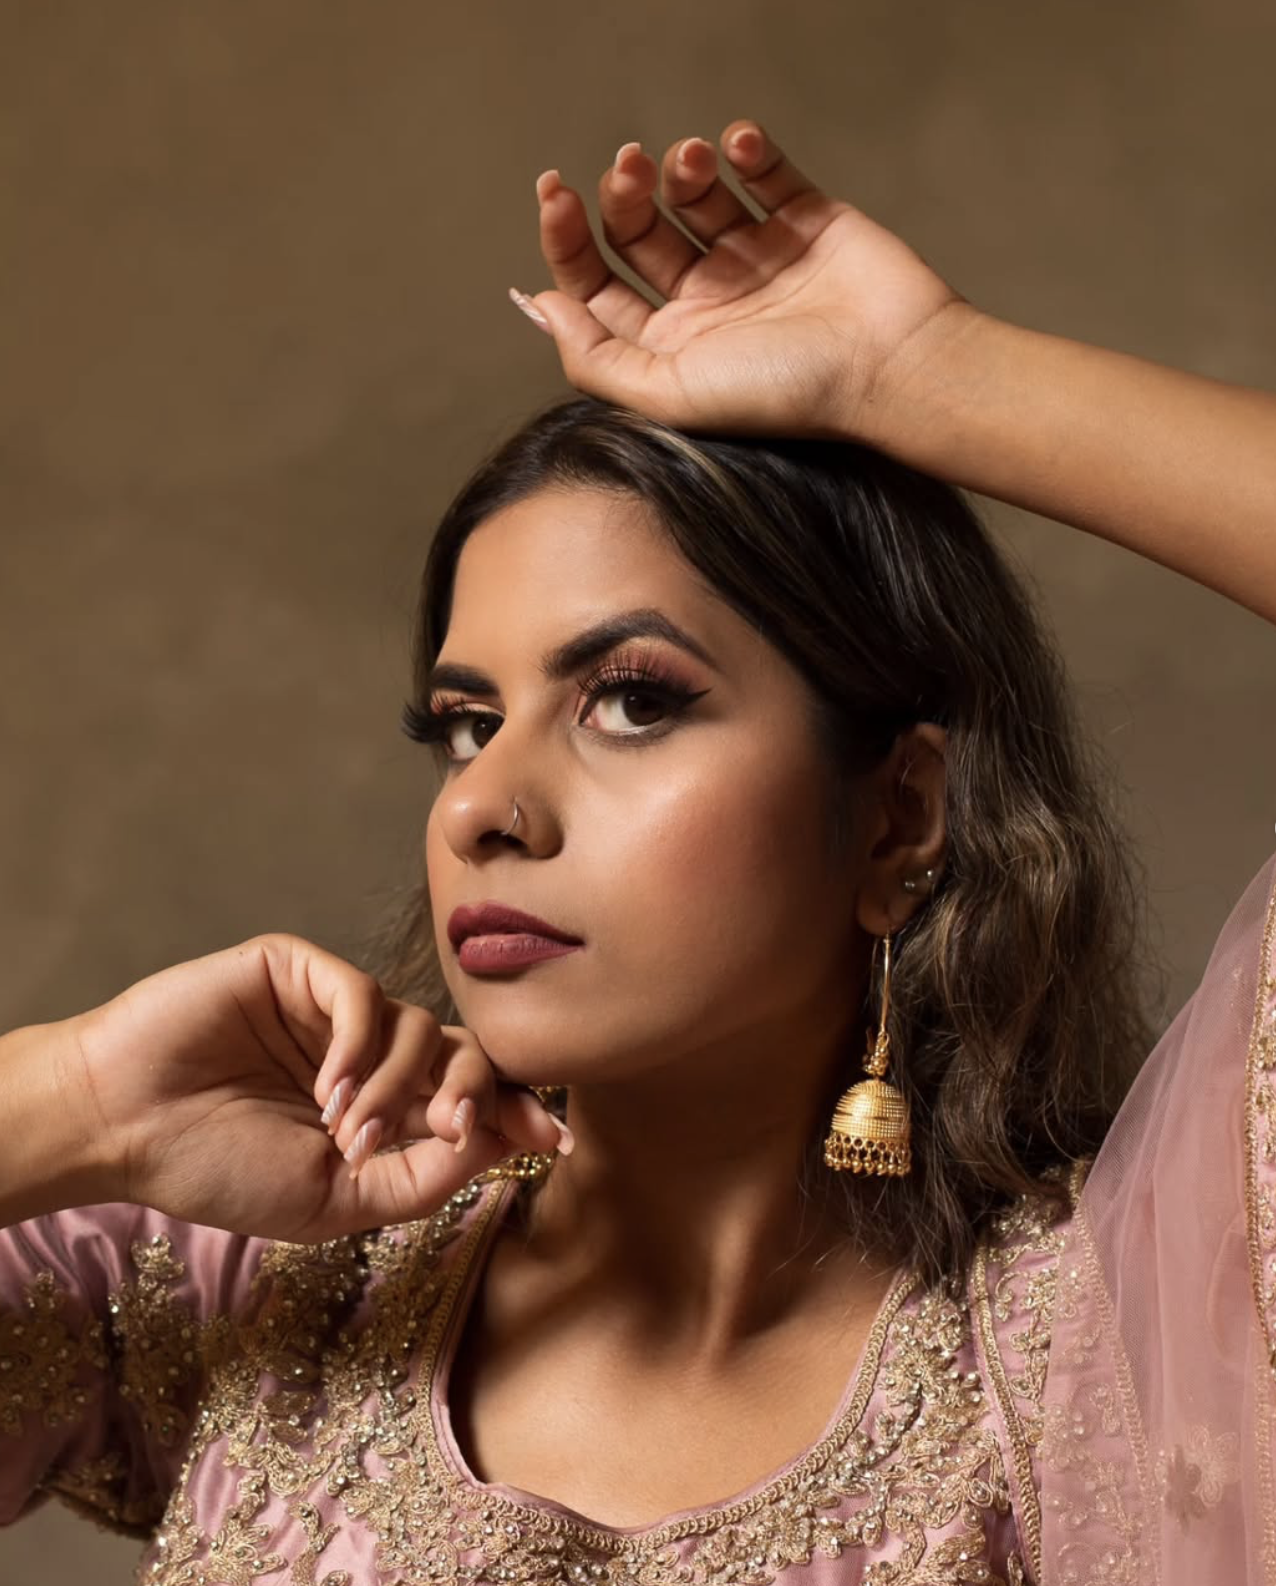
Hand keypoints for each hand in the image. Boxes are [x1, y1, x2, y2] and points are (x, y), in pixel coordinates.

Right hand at [65, 935, 566, 1241]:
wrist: (125, 1128)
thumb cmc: (220, 1167)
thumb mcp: (334, 1201)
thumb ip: (417, 1179)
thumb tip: (495, 1146)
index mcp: (380, 1104)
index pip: (468, 1095)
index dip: (513, 1111)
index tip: (553, 1139)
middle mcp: (366, 1049)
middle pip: (460, 1050)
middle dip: (473, 1092)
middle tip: (451, 1127)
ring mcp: (333, 1008)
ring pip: (415, 1024)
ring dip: (395, 1085)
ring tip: (344, 1131)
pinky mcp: (298, 970)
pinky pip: (363, 991)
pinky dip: (360, 1043)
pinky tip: (328, 1089)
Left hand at [516, 120, 970, 444]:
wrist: (888, 366)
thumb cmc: (785, 392)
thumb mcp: (670, 393)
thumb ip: (595, 357)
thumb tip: (538, 307)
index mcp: (670, 344)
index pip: (598, 285)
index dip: (566, 238)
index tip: (555, 194)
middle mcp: (709, 301)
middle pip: (639, 233)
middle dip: (621, 194)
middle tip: (629, 168)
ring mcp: (759, 258)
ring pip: (697, 196)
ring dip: (681, 167)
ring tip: (692, 159)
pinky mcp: (808, 221)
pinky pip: (765, 172)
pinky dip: (746, 148)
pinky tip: (737, 143)